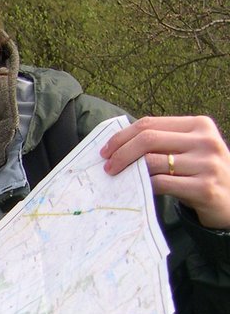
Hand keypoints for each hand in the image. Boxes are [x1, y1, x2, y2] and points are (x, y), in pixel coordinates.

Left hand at [102, 115, 229, 229]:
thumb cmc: (201, 173)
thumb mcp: (188, 150)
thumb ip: (162, 142)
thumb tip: (118, 143)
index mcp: (200, 125)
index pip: (150, 124)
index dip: (122, 136)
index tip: (106, 150)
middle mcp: (205, 141)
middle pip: (147, 139)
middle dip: (120, 153)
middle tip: (107, 167)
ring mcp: (207, 164)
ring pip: (152, 162)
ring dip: (129, 171)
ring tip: (119, 178)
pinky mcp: (204, 188)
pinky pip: (161, 184)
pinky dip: (143, 186)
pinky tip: (137, 189)